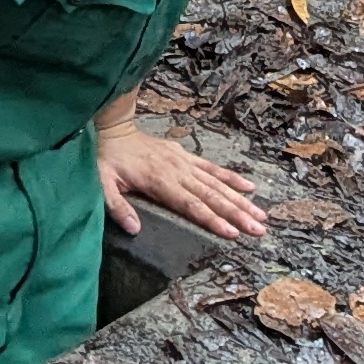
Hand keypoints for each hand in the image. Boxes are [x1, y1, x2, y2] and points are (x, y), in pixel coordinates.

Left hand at [97, 116, 264, 242]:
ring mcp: (185, 163)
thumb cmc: (107, 160)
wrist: (114, 129)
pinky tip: (250, 187)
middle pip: (213, 196)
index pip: (192, 205)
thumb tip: (134, 230)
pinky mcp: (187, 156)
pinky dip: (232, 178)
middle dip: (237, 214)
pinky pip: (213, 168)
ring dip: (241, 200)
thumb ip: (118, 207)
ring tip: (261, 216)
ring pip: (218, 184)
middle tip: (258, 230)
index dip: (213, 220)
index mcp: (160, 182)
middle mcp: (178, 172)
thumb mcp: (102, 185)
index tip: (232, 233)